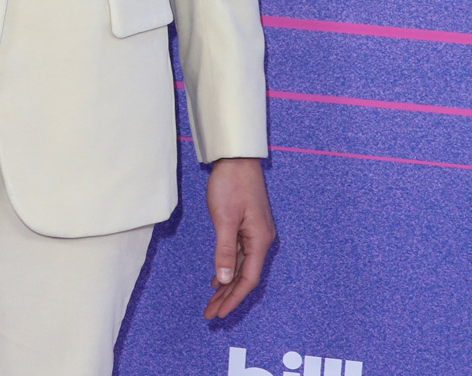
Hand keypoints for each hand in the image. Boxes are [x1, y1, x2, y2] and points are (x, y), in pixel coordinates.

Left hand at [203, 157, 274, 318]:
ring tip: (211, 301)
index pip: (248, 278)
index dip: (233, 297)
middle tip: (210, 314)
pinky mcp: (247, 224)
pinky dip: (227, 266)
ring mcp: (255, 232)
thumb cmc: (231, 183)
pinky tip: (218, 276)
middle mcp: (261, 239)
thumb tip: (224, 279)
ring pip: (240, 265)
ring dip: (226, 283)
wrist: (236, 156)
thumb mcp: (224, 218)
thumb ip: (225, 250)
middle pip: (245, 275)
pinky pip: (238, 253)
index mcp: (260, 240)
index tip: (218, 313)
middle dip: (227, 296)